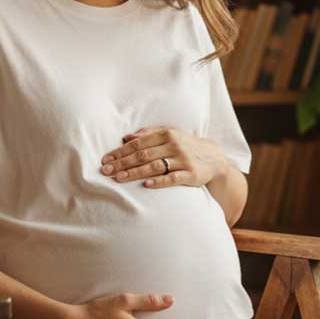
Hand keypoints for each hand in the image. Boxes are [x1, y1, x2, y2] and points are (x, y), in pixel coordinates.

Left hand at [100, 126, 226, 187]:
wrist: (214, 157)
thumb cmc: (186, 145)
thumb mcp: (170, 135)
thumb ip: (148, 134)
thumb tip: (126, 137)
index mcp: (166, 134)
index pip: (138, 144)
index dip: (120, 152)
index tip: (105, 159)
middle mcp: (174, 145)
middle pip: (143, 155)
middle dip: (122, 163)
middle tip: (106, 171)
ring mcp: (183, 160)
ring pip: (154, 166)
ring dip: (134, 172)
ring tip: (119, 178)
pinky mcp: (191, 174)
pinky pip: (172, 178)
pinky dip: (159, 181)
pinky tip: (146, 185)